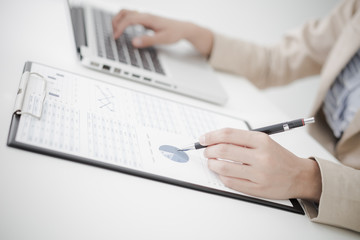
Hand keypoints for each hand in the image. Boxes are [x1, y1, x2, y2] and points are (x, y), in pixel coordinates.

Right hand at [112, 9, 213, 55]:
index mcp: (148, 18)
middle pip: (125, 12)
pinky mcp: (146, 20)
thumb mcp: (162, 39)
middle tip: (113, 34)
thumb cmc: (175, 33)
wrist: (183, 28)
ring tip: (116, 31)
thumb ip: (148, 40)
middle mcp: (145, 15)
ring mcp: (146, 16)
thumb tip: (134, 42)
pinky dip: (124, 21)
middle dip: (116, 22)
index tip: (115, 37)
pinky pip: (132, 17)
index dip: (120, 28)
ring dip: (119, 20)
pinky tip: (125, 30)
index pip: (129, 19)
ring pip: (127, 13)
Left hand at [200, 128, 321, 200]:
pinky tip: (222, 172)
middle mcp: (260, 156)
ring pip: (224, 168)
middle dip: (209, 150)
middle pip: (223, 150)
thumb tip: (215, 140)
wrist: (299, 176)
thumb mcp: (264, 141)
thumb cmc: (279, 157)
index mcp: (261, 141)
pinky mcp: (257, 188)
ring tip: (212, 162)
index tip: (203, 139)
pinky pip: (230, 182)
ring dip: (212, 164)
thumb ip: (241, 140)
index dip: (211, 136)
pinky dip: (221, 176)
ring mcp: (259, 174)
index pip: (228, 134)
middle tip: (206, 151)